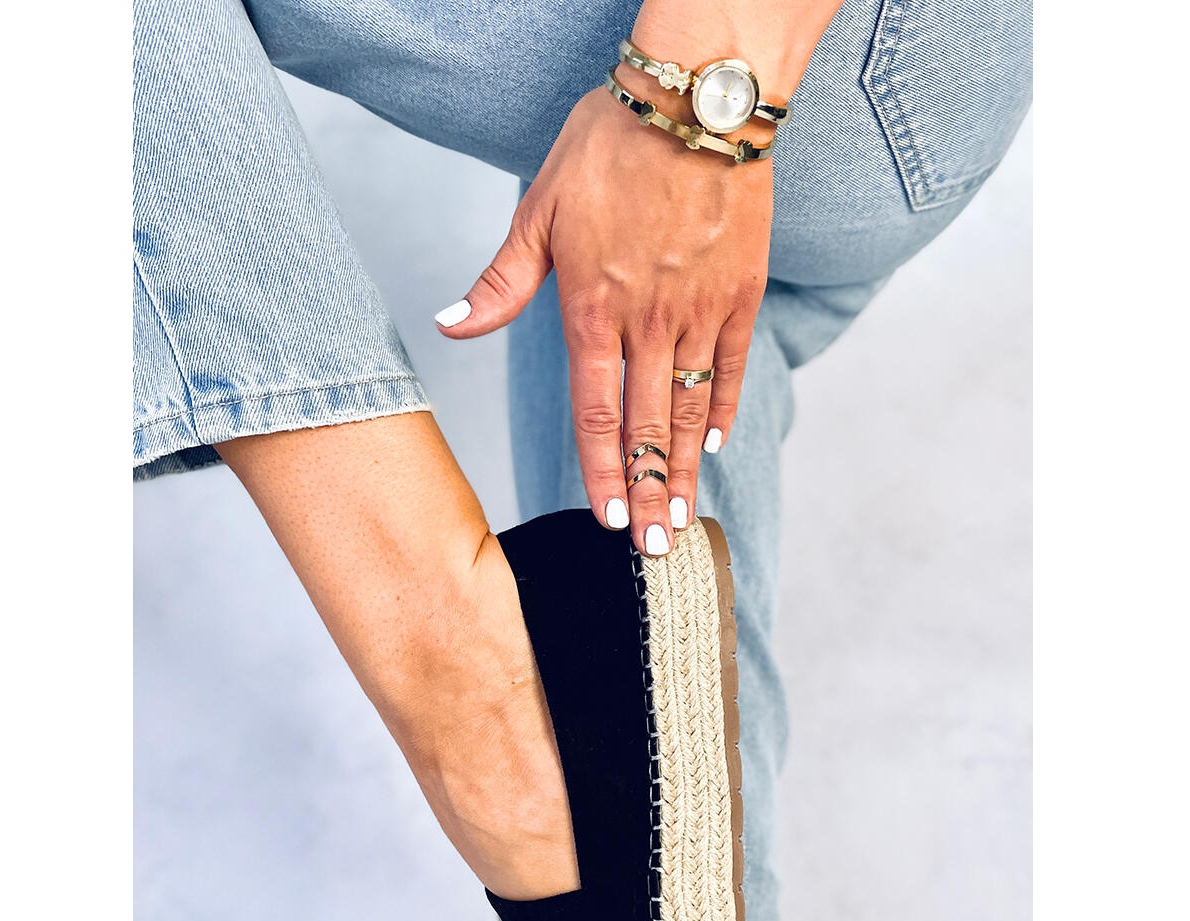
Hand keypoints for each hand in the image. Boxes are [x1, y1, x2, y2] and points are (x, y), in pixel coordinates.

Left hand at [435, 86, 772, 556]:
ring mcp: (700, 311)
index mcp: (593, 311)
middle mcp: (649, 324)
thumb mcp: (538, 209)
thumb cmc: (610, 146)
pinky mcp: (741, 291)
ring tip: (687, 520)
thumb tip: (451, 326)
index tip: (608, 522)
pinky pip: (732, 364)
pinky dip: (723, 407)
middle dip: (649, 496)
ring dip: (688, 470)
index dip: (601, 475)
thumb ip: (502, 281)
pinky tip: (718, 443)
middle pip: (647, 428)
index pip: (595, 415)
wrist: (695, 96)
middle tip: (655, 551)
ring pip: (692, 409)